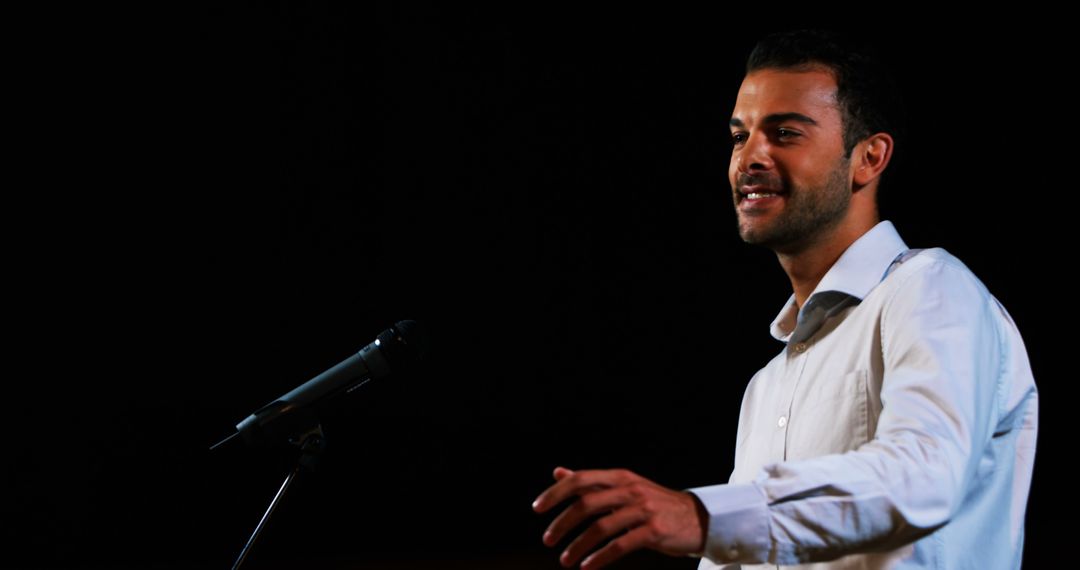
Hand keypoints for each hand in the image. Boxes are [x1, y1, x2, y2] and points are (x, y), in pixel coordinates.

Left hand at [532, 466, 706, 568]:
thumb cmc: (655, 504)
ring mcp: (643, 510)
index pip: (581, 479)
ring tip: (565, 560)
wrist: (699, 519)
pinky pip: (620, 545)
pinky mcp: (654, 531)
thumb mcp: (624, 487)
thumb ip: (591, 482)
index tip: (537, 508)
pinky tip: (587, 567)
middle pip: (586, 503)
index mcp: (620, 477)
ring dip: (578, 546)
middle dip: (562, 523)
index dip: (556, 493)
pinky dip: (600, 557)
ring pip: (600, 527)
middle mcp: (630, 489)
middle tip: (548, 540)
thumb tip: (558, 473)